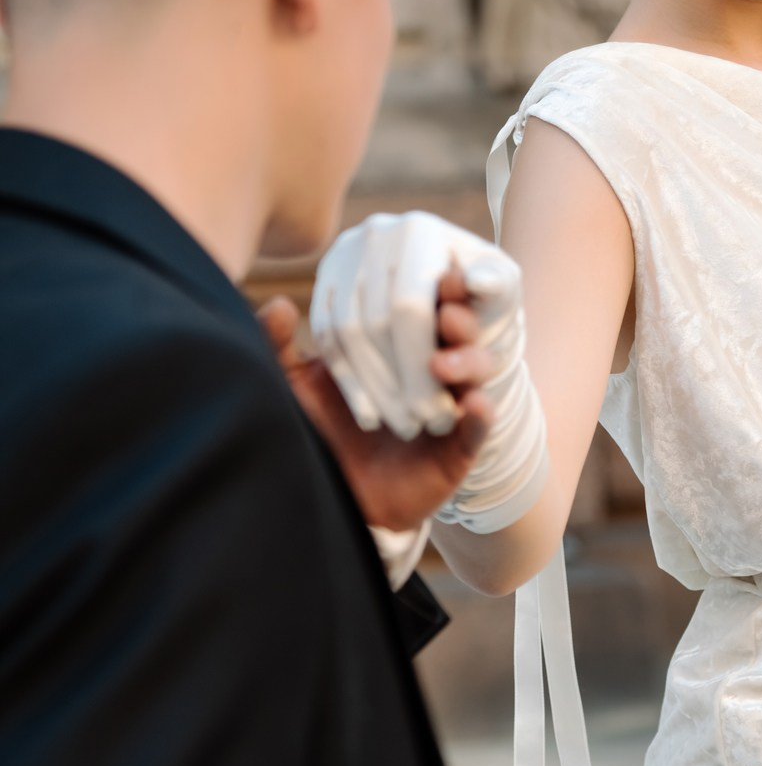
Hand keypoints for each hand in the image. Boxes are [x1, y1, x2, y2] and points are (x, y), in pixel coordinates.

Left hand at [259, 266, 494, 532]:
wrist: (330, 496)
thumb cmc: (317, 431)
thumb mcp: (294, 386)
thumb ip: (278, 347)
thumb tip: (278, 305)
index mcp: (399, 343)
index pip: (423, 305)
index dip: (432, 287)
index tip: (428, 268)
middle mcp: (430, 369)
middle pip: (459, 331)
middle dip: (458, 316)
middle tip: (446, 309)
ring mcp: (448, 407)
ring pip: (477, 372)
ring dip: (467, 360)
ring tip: (442, 363)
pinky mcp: (457, 450)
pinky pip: (477, 428)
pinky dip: (479, 415)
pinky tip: (473, 404)